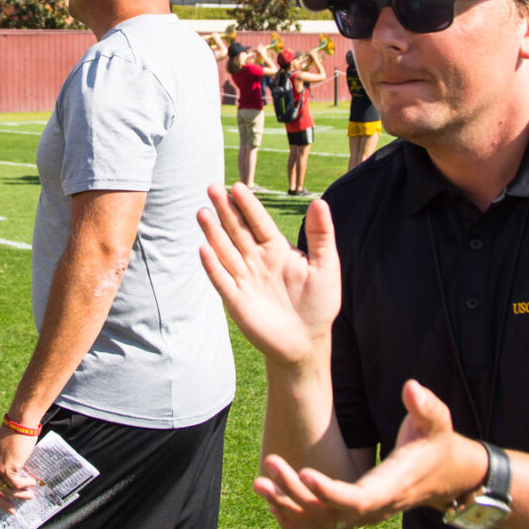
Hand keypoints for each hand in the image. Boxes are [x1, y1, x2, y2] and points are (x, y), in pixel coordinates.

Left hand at [0, 424, 40, 510]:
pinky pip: (16, 485)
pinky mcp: (6, 468)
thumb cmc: (11, 436)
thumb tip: (4, 485)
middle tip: (11, 510)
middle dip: (1, 504)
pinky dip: (25, 486)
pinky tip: (32, 483)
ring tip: (29, 495)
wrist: (19, 424)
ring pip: (6, 490)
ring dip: (20, 494)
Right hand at [198, 183, 341, 367]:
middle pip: (237, 231)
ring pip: (225, 251)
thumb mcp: (326, 266)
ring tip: (202, 212)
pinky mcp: (236, 300)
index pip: (258, 222)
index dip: (247, 205)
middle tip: (212, 188)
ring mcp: (244, 279)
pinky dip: (213, 266)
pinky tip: (204, 249)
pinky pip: (222, 280)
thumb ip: (321, 235)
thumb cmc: (319, 303)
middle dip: (225, 210)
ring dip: (213, 233)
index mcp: (276, 249)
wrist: (307, 341)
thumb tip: (319, 202)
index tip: (237, 186)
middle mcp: (256, 260)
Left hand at [254, 381, 484, 528]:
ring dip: (286, 505)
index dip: (329, 491)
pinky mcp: (353, 513)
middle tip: (269, 464)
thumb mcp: (437, 421)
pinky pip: (319, 523)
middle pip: (329, 512)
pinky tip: (270, 499)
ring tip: (258, 483)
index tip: (304, 473)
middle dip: (296, 493)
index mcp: (391, 487)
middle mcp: (374, 508)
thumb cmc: (437, 442)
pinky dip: (294, 515)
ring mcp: (362, 514)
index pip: (357, 499)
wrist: (446, 474)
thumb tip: (411, 387)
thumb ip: (425, 406)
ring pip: (319, 521)